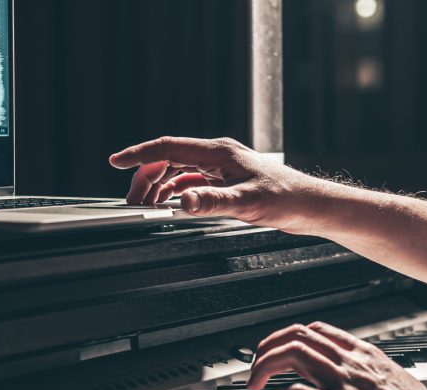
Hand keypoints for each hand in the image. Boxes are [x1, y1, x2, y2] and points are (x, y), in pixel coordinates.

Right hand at [108, 137, 334, 232]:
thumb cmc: (286, 199)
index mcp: (218, 152)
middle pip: (168, 159)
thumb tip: (181, 201)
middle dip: (145, 177)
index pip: (168, 147)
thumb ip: (211, 202)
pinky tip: (169, 204)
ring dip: (158, 186)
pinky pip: (190, 181)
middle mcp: (217, 155)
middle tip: (131, 200)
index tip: (116, 161)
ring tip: (144, 205)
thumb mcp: (246, 203)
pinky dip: (174, 191)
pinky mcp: (226, 180)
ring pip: (177, 170)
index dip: (139, 154)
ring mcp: (221, 167)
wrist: (309, 205)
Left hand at [247, 321, 426, 389]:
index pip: (319, 330)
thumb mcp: (394, 383)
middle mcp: (351, 363)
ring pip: (292, 355)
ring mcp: (344, 384)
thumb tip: (351, 381)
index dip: (291, 336)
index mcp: (365, 355)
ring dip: (264, 367)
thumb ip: (369, 376)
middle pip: (299, 335)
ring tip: (252, 384)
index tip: (277, 348)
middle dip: (268, 347)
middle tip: (256, 365)